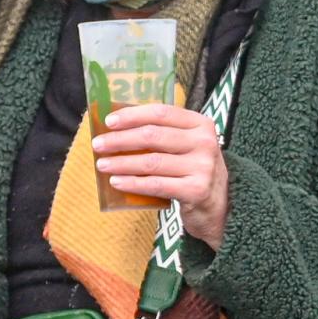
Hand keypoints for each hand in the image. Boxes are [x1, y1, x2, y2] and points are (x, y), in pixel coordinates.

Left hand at [92, 103, 230, 248]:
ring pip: (151, 162)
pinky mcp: (197, 190)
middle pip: (153, 136)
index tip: (108, 121)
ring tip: (102, 164)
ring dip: (122, 162)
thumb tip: (115, 128)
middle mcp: (205, 142)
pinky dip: (132, 183)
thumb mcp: (186, 146)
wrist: (219, 205)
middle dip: (120, 140)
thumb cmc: (192, 169)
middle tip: (98, 144)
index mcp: (200, 124)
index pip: (161, 113)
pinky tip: (116, 182)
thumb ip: (161, 133)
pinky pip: (156, 185)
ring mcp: (203, 167)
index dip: (132, 115)